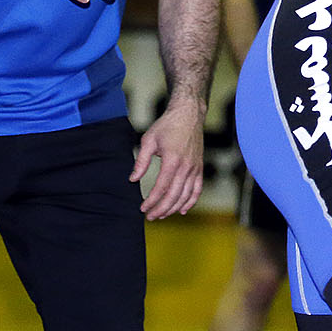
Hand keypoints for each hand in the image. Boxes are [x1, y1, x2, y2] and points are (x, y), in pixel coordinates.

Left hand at [130, 95, 203, 219]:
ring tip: (162, 215)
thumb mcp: (148, 140)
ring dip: (173, 208)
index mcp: (172, 160)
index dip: (151, 201)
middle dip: (161, 209)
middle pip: (173, 196)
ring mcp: (194, 168)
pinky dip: (191, 202)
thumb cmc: (167, 126)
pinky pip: (197, 190)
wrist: (188, 115)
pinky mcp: (199, 168)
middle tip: (150, 216)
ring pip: (185, 196)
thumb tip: (132, 179)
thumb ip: (141, 161)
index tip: (142, 208)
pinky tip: (182, 210)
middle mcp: (186, 167)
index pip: (161, 188)